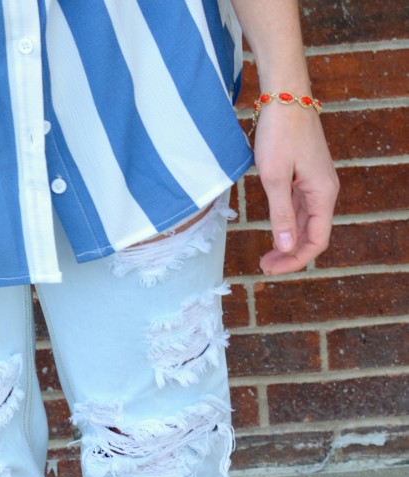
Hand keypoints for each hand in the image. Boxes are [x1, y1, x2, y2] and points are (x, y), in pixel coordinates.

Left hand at [254, 103, 338, 274]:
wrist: (285, 96)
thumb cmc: (279, 133)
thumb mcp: (274, 178)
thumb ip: (281, 214)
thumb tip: (286, 247)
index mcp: (323, 193)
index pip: (317, 240)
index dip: (296, 259)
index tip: (271, 268)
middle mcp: (324, 191)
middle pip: (312, 235)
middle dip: (290, 254)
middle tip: (263, 265)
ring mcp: (315, 184)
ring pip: (306, 224)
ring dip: (288, 242)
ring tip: (266, 255)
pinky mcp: (306, 177)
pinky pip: (300, 209)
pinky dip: (287, 224)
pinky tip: (274, 232)